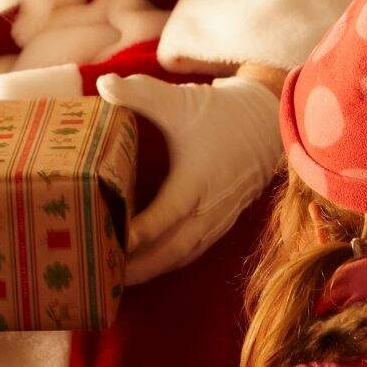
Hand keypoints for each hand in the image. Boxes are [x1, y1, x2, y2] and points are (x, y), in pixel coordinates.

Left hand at [98, 74, 281, 283]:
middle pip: (171, 248)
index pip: (167, 214)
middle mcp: (209, 207)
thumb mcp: (179, 99)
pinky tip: (142, 271)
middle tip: (102, 274)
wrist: (264, 123)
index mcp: (198, 179)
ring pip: (181, 256)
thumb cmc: (218, 112)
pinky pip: (191, 252)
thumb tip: (102, 84)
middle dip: (137, 266)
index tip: (113, 242)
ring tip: (114, 281)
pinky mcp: (219, 224)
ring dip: (150, 271)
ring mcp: (217, 220)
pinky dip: (167, 264)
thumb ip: (139, 93)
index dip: (141, 231)